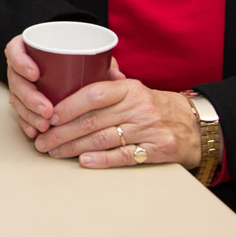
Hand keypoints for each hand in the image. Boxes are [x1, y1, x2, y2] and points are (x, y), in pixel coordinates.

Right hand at [4, 34, 126, 137]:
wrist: (68, 66)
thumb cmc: (76, 58)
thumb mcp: (87, 56)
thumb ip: (101, 62)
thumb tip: (117, 76)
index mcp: (29, 49)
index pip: (15, 51)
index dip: (21, 61)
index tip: (36, 73)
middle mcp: (20, 67)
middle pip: (16, 80)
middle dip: (30, 97)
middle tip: (48, 110)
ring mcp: (20, 85)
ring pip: (16, 100)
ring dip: (29, 114)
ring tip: (44, 125)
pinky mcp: (22, 102)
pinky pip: (19, 113)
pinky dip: (26, 123)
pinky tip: (34, 132)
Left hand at [32, 77, 200, 169]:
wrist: (193, 125)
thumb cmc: (154, 106)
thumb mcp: (134, 89)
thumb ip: (106, 84)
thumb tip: (71, 76)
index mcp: (129, 89)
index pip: (94, 94)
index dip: (68, 106)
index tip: (49, 115)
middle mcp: (138, 108)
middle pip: (92, 121)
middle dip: (61, 132)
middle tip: (42, 140)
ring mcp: (147, 130)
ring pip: (102, 140)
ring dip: (72, 148)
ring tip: (53, 152)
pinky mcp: (156, 150)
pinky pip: (123, 156)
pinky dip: (100, 160)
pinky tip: (82, 161)